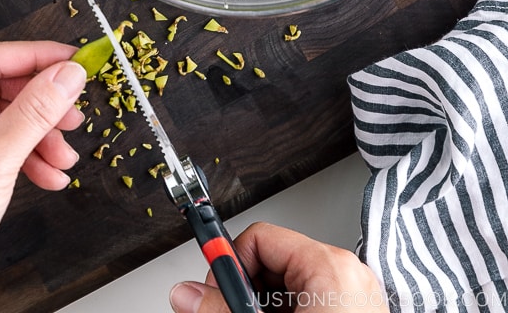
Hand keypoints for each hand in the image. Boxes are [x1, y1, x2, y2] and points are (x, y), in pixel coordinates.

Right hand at [169, 221, 382, 311]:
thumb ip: (224, 310)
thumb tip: (189, 295)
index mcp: (329, 267)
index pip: (260, 239)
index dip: (231, 265)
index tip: (215, 291)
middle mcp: (346, 274)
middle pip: (274, 261)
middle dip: (249, 291)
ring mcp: (355, 296)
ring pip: (290, 286)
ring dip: (266, 308)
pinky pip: (311, 303)